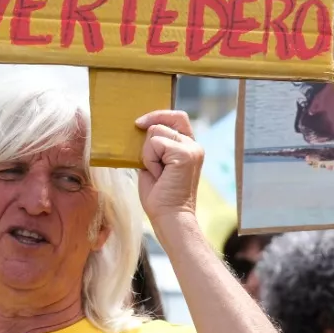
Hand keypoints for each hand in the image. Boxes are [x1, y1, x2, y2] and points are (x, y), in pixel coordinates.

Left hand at [135, 110, 204, 224]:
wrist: (169, 216)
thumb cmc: (160, 196)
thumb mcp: (154, 164)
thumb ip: (154, 146)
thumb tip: (139, 129)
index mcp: (189, 147)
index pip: (177, 117)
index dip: (158, 115)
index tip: (140, 124)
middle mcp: (194, 146)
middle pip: (163, 122)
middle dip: (148, 138)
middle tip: (152, 163)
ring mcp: (191, 149)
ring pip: (156, 132)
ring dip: (148, 154)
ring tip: (157, 172)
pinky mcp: (185, 155)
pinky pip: (155, 144)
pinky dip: (149, 160)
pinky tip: (158, 174)